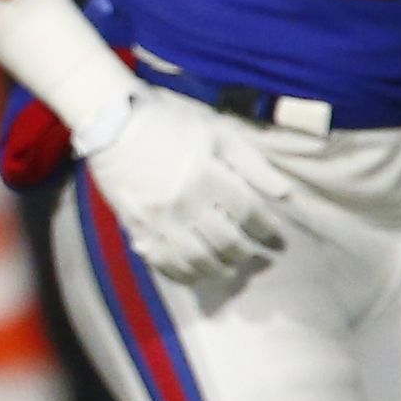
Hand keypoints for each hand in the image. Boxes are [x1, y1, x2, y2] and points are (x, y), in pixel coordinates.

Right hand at [82, 88, 291, 291]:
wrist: (113, 125)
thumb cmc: (171, 125)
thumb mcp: (218, 134)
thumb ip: (253, 165)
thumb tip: (287, 195)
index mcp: (207, 176)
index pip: (248, 214)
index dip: (268, 231)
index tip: (278, 241)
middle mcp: (185, 203)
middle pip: (226, 242)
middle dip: (246, 252)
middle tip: (255, 255)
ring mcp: (158, 220)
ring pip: (197, 260)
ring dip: (219, 269)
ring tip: (229, 267)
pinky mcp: (137, 229)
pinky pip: (163, 263)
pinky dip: (184, 275)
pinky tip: (196, 275)